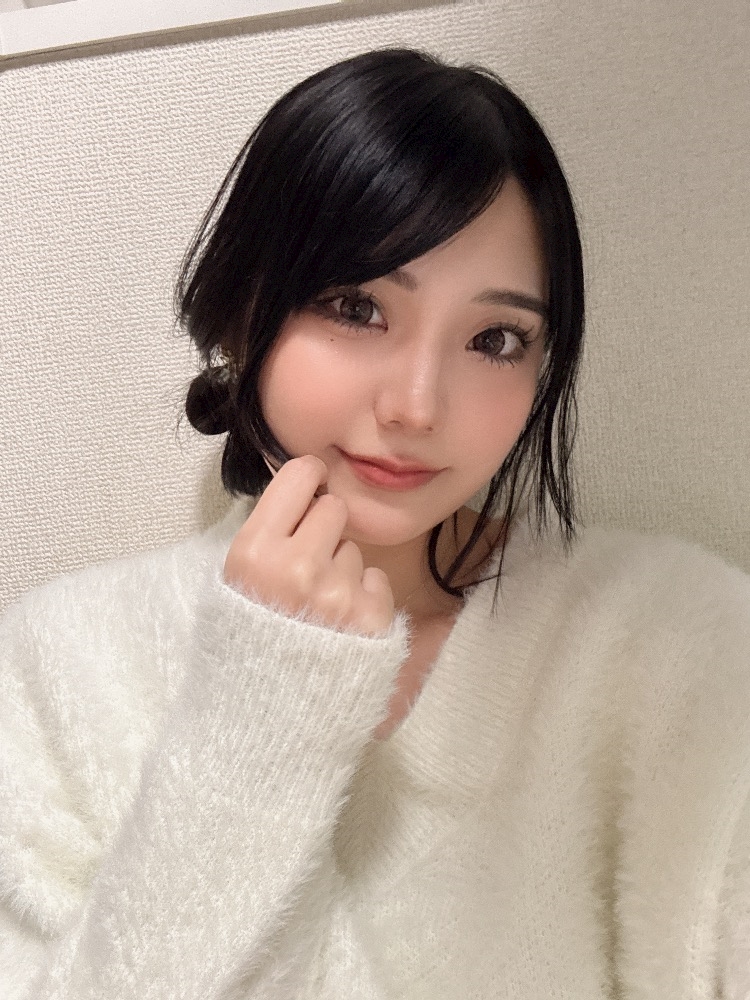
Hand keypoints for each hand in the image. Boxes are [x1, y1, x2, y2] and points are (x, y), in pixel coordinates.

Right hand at [224, 455, 394, 636]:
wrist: (268, 715)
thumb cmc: (248, 643)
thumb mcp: (234, 581)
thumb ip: (267, 533)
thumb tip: (302, 484)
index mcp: (253, 552)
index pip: (298, 475)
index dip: (308, 478)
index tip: (311, 488)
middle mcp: (296, 567)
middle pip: (333, 507)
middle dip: (324, 529)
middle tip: (309, 562)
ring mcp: (337, 594)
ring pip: (353, 548)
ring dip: (342, 569)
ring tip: (319, 607)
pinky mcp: (371, 618)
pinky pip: (376, 579)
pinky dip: (364, 597)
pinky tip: (341, 624)